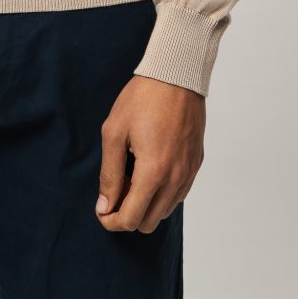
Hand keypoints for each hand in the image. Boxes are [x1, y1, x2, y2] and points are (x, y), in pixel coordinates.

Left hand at [95, 74, 204, 232]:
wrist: (176, 75)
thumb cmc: (142, 98)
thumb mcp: (114, 132)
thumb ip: (109, 174)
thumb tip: (105, 206)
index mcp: (153, 172)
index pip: (131, 219)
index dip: (111, 221)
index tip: (101, 210)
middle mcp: (175, 179)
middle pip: (148, 223)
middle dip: (127, 214)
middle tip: (115, 188)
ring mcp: (189, 173)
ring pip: (164, 212)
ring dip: (145, 204)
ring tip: (132, 175)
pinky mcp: (196, 164)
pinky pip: (178, 195)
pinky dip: (161, 193)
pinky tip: (149, 169)